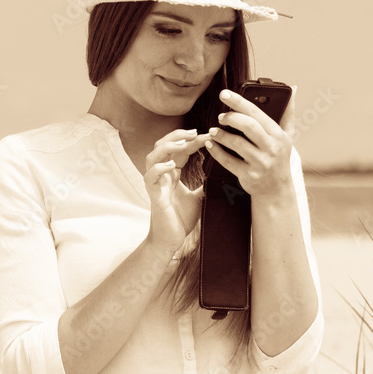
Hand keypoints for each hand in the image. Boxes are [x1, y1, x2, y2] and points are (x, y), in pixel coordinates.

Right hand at [144, 128, 210, 253]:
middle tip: (195, 133)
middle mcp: (162, 175)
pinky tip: (172, 165)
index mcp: (172, 173)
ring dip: (167, 147)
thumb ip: (205, 184)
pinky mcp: (153, 195)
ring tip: (183, 144)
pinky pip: (150, 176)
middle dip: (178, 136)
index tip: (208, 136)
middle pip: (162, 145)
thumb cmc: (181, 219)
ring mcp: (156, 184)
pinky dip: (160, 168)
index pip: (180, 149)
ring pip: (152, 156)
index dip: (192, 140)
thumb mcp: (199, 197)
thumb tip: (222, 175)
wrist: (170, 240)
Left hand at [204, 86, 296, 198]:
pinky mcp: (249, 176)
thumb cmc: (278, 158)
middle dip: (231, 117)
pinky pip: (229, 162)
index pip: (257, 114)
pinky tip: (210, 144)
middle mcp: (271, 148)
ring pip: (237, 144)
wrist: (276, 190)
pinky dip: (217, 152)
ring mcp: (260, 163)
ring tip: (213, 130)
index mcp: (278, 135)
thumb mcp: (287, 137)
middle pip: (249, 126)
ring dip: (222, 135)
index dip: (239, 102)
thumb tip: (291, 91)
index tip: (225, 94)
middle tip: (220, 116)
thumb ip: (287, 114)